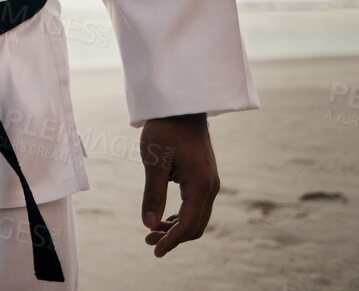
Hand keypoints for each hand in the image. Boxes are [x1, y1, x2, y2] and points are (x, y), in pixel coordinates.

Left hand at [139, 113, 218, 257]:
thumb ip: (153, 195)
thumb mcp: (154, 162)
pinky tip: (165, 218)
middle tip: (148, 241)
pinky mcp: (204, 177)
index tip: (155, 251)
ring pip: (197, 216)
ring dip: (176, 227)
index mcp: (200, 185)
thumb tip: (149, 225)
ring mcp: (209, 182)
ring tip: (151, 232)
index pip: (188, 224)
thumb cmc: (165, 130)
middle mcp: (210, 187)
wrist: (181, 106)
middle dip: (174, 237)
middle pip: (196, 225)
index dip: (172, 241)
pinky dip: (181, 216)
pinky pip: (196, 205)